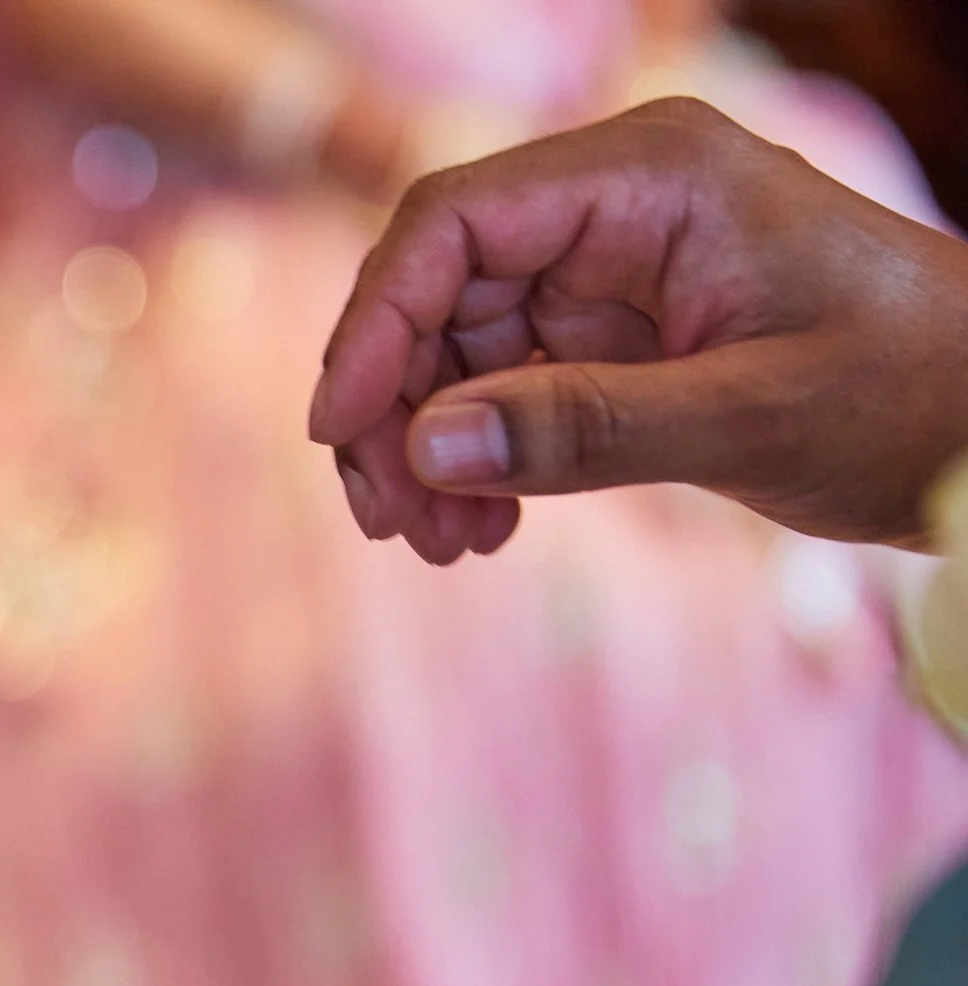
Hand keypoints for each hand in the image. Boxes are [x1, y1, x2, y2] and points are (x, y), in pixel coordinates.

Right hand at [309, 98, 967, 563]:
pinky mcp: (619, 333)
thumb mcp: (752, 418)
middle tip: (392, 523)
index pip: (455, 223)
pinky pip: (506, 388)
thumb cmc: (914, 396)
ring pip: (459, 349)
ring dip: (430, 449)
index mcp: (653, 177)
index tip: (339, 431)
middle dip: (399, 409)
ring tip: (443, 544)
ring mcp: (614, 269)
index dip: (376, 324)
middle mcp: (618, 207)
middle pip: (439, 290)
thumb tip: (425, 449)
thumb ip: (584, 428)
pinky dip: (481, 459)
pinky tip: (485, 529)